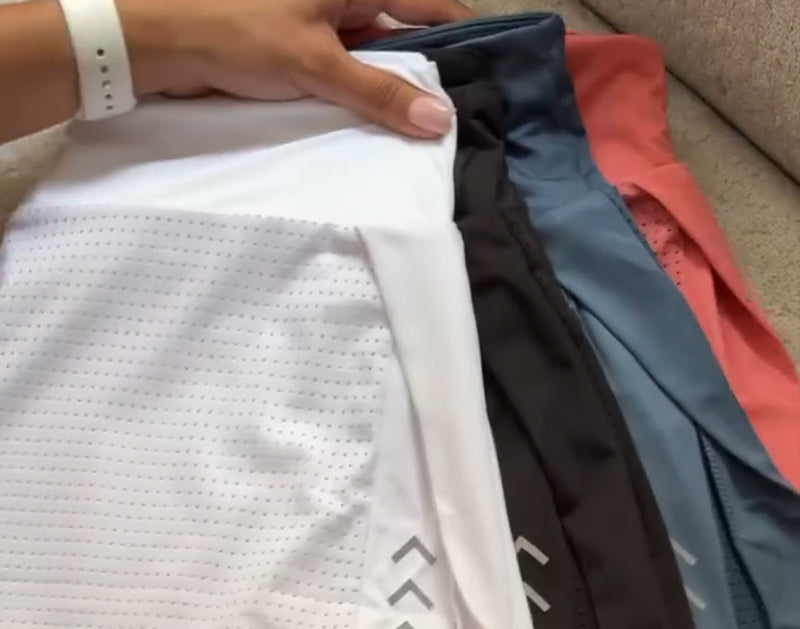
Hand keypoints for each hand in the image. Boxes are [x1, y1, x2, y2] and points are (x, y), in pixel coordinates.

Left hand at [119, 0, 473, 137]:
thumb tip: (437, 120)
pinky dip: (362, 98)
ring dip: (393, 91)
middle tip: (457, 117)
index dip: (459, 33)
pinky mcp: (301, 51)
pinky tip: (379, 129)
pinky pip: (346, 74)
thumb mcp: (316, 64)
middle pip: (403, 29)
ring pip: (375, 56)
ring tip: (425, 133)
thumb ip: (378, 93)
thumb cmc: (238, 32)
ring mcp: (321, 24)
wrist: (161, 43)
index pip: (427, 0)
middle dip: (428, 71)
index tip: (486, 75)